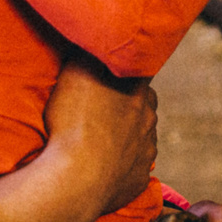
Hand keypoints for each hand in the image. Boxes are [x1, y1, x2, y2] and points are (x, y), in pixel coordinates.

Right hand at [0, 59, 158, 221]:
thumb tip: (95, 41)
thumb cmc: (72, 122)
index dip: (125, 70)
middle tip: (101, 108)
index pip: (140, 70)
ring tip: (98, 141)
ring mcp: (147, 150)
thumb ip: (89, 55)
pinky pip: (134, 167)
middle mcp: (149, 118)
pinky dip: (122, 164)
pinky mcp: (139, 178)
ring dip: (126, 135)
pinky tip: (101, 166)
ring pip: (142, 136)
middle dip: (129, 103)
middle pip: (144, 103)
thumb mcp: (75, 74)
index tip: (110, 74)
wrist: (77, 179)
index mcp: (138, 89)